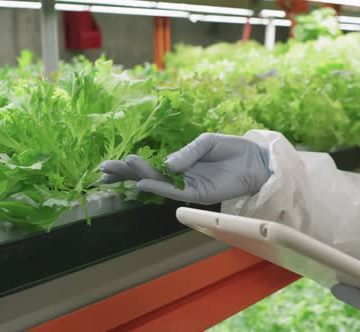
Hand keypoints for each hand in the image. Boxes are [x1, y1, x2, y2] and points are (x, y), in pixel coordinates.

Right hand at [99, 133, 270, 204]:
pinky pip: (176, 191)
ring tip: (121, 168)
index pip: (150, 164)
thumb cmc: (233, 149)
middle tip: (103, 170)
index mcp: (181, 162)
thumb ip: (187, 153)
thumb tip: (167, 163)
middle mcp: (181, 176)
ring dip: (139, 176)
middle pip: (148, 175)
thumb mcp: (207, 142)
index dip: (130, 165)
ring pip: (158, 183)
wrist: (256, 161)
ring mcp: (188, 186)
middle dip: (126, 173)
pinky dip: (160, 187)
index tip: (108, 163)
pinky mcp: (199, 194)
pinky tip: (144, 182)